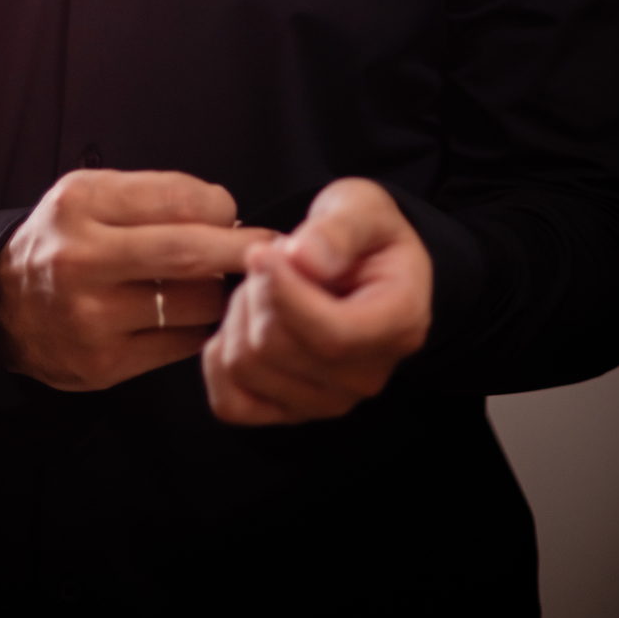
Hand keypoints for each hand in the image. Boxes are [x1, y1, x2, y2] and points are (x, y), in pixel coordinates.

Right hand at [0, 168, 273, 391]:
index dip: (219, 205)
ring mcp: (92, 317)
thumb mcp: (89, 195)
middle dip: (242, 247)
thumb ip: (152, 196)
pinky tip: (189, 314)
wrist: (2, 307)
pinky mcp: (104, 363)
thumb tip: (226, 211)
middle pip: (188, 252)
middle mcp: (82, 259)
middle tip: (272, 247)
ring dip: (218, 290)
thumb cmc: (62, 242)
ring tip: (212, 281)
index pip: (176, 198)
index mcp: (80, 204)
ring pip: (194, 303)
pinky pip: (182, 343)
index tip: (232, 212)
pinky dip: (198, 327)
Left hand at [201, 178, 431, 425]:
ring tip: (264, 286)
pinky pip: (231, 401)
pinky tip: (241, 321)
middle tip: (271, 260)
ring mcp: (329, 401)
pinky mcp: (290, 410)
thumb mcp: (360, 207)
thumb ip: (338, 229)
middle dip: (256, 292)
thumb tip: (306, 261)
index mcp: (398, 325)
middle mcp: (368, 375)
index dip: (283, 293)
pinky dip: (220, 358)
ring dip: (240, 315)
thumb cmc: (363, 232)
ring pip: (246, 368)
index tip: (262, 251)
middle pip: (277, 349)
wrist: (361, 259)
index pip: (332, 336)